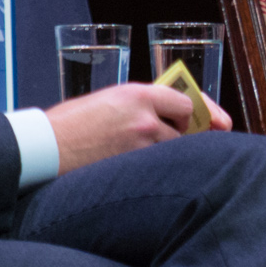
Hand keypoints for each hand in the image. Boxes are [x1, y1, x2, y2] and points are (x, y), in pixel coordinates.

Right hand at [45, 82, 193, 172]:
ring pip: (175, 152)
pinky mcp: (134, 169)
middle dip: (184, 135)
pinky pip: (161, 170)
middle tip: (174, 140)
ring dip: (168, 155)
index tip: (219, 123)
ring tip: (140, 156)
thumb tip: (173, 117)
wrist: (45, 148)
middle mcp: (145, 117)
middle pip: (189, 129)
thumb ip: (142, 105)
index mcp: (137, 94)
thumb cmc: (71, 125)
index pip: (187, 102)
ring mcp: (141, 145)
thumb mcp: (109, 101)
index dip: (204, 113)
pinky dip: (158, 171)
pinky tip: (141, 172)